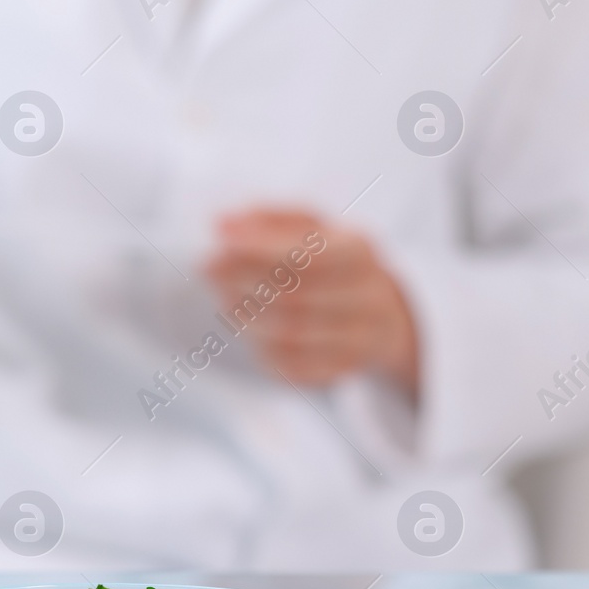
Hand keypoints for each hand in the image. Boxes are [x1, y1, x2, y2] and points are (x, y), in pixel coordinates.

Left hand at [204, 209, 419, 395]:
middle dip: (245, 282)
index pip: (310, 255)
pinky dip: (262, 348)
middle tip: (210, 269)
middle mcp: (367, 296)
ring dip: (249, 317)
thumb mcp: (309, 226)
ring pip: (293, 335)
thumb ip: (265, 220)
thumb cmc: (330, 258)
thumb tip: (221, 224)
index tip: (219, 243)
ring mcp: (359, 338)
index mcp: (360, 250)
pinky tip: (249, 329)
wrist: (378, 310)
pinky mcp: (342, 369)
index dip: (260, 250)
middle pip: (298, 296)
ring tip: (225, 299)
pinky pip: (294, 366)